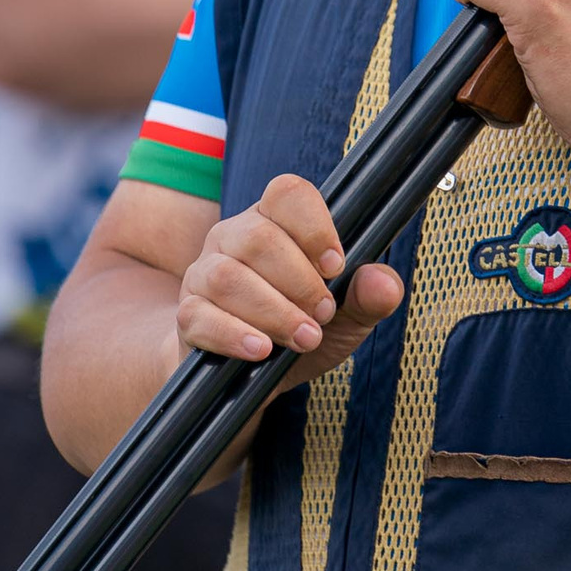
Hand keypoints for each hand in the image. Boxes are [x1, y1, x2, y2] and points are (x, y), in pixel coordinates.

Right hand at [176, 175, 403, 386]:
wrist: (254, 376)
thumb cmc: (303, 330)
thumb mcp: (348, 316)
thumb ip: (369, 296)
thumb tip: (384, 283)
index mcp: (274, 221)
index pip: (287, 194)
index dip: (315, 227)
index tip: (337, 267)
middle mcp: (233, 238)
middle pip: (257, 237)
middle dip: (299, 281)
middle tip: (323, 314)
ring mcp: (204, 274)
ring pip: (227, 277)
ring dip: (273, 311)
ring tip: (304, 338)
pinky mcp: (187, 315)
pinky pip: (199, 316)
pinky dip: (234, 334)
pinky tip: (262, 350)